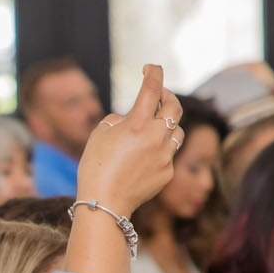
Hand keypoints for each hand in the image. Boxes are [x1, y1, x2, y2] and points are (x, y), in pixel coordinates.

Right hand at [75, 64, 183, 217]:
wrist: (103, 204)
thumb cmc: (95, 168)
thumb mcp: (99, 135)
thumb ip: (118, 120)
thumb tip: (130, 119)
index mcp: (137, 124)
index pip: (152, 88)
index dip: (153, 72)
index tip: (150, 68)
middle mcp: (156, 137)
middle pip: (175, 107)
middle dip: (167, 97)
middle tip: (159, 96)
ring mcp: (165, 156)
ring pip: (177, 131)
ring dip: (168, 125)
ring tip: (153, 130)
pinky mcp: (167, 173)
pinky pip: (169, 154)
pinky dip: (160, 151)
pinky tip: (145, 159)